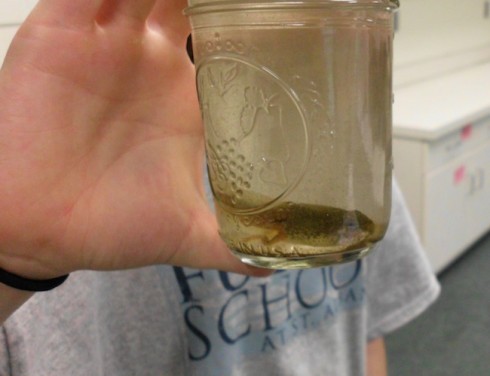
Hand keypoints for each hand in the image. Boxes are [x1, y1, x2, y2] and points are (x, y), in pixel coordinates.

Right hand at [0, 0, 264, 278]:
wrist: (40, 233)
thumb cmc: (111, 227)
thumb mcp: (187, 234)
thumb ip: (233, 244)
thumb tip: (275, 265)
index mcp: (184, 96)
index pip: (226, 36)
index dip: (252, 18)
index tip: (292, 14)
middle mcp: (148, 61)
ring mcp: (105, 43)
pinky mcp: (61, 33)